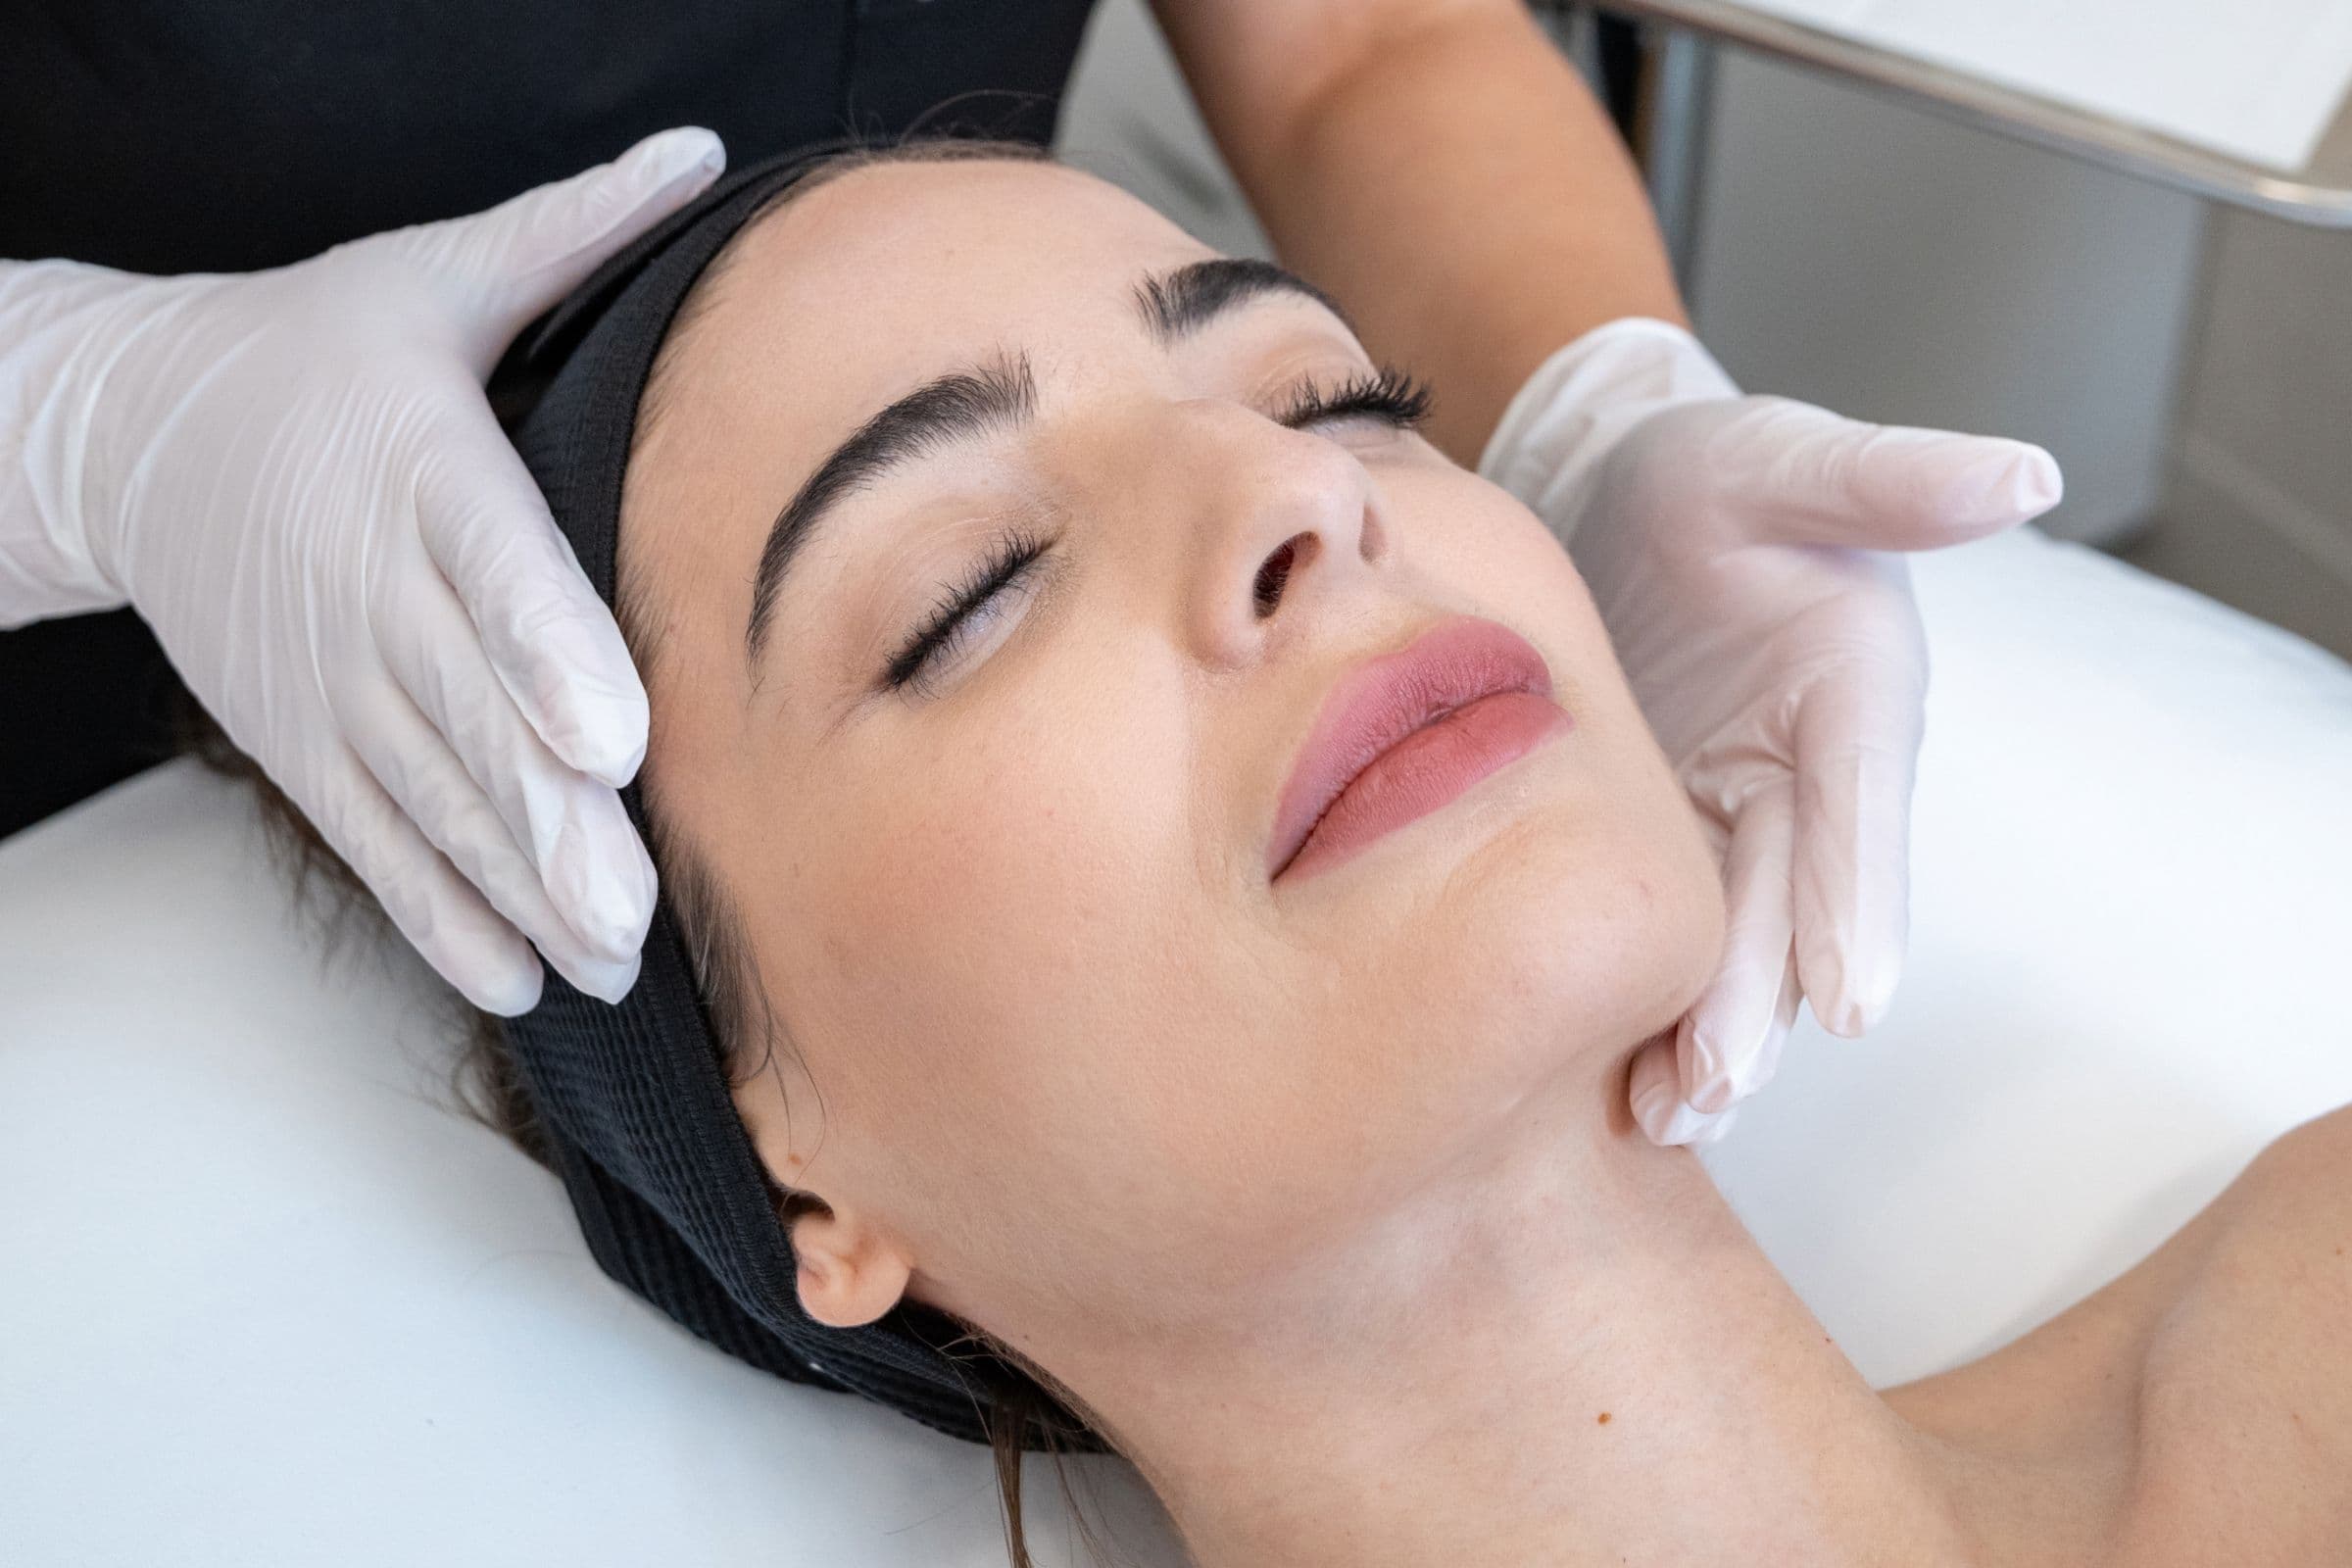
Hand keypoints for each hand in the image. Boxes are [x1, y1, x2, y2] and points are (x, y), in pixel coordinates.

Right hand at [0, 127, 727, 1012]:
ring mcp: (333, 683)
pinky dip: (439, 916)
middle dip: (551, 819)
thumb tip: (699, 157)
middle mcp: (373, 590)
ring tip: (605, 959)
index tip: (611, 730)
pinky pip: (375, 845)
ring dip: (517, 889)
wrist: (127, 431)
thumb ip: (567, 236)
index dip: (546, 651)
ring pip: (431, 800)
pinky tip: (514, 976)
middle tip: (631, 904)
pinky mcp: (305, 746)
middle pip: (468, 717)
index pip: (489, 565)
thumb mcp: (427, 276)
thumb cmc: (308, 354)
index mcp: (416, 469)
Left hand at [1479, 319, 2060, 1144]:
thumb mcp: (1789, 459)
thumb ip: (1891, 478)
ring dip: (1708, 1031)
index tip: (1852, 998)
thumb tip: (2021, 476)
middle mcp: (1810, 776)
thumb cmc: (1716, 472)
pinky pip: (1666, 929)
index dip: (1858, 900)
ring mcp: (1734, 815)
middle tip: (1718, 1085)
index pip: (1862, 808)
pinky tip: (1612, 1084)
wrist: (1620, 493)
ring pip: (1733, 940)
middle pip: (1794, 903)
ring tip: (1668, 1116)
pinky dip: (1644, 1001)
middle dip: (1760, 1000)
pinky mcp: (1662, 836)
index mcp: (1856, 694)